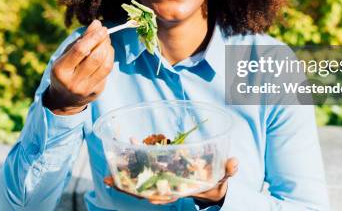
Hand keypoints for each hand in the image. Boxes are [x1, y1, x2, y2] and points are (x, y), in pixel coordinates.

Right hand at [43, 20, 114, 114]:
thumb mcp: (65, 56)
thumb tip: (96, 24)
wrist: (64, 99)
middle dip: (103, 41)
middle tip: (105, 31)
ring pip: (105, 65)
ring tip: (106, 40)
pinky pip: (107, 71)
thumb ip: (80, 40)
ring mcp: (86, 88)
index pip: (80, 50)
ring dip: (108, 49)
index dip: (93, 37)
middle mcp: (73, 81)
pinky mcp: (97, 91)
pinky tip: (107, 51)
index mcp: (61, 70)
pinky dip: (109, 58)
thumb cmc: (65, 71)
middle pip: (95, 57)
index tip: (100, 27)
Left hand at [103, 157, 238, 205]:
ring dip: (124, 176)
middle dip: (127, 187)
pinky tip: (129, 144)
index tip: (144, 195)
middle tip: (109, 180)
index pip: (164, 196)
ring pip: (139, 181)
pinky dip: (135, 158)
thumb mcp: (222, 178)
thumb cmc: (214, 182)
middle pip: (144, 190)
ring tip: (107, 172)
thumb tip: (234, 163)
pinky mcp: (160, 172)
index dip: (153, 195)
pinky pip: (144, 167)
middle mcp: (168, 188)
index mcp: (181, 190)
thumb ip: (227, 170)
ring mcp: (162, 181)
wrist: (210, 185)